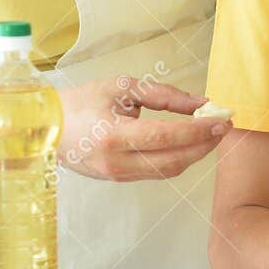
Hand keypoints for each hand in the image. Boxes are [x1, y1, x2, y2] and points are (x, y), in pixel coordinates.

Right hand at [59, 76, 228, 181]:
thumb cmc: (81, 103)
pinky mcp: (119, 181)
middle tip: (223, 128)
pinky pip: (157, 172)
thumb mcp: (121, 87)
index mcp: (113, 136)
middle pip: (173, 161)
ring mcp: (117, 176)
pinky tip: (189, 144)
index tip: (221, 120)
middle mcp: (116, 162)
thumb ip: (163, 95)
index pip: (166, 137)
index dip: (198, 130)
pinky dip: (178, 159)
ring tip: (210, 135)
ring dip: (195, 154)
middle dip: (204, 145)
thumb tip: (199, 102)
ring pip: (169, 171)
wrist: (45, 128)